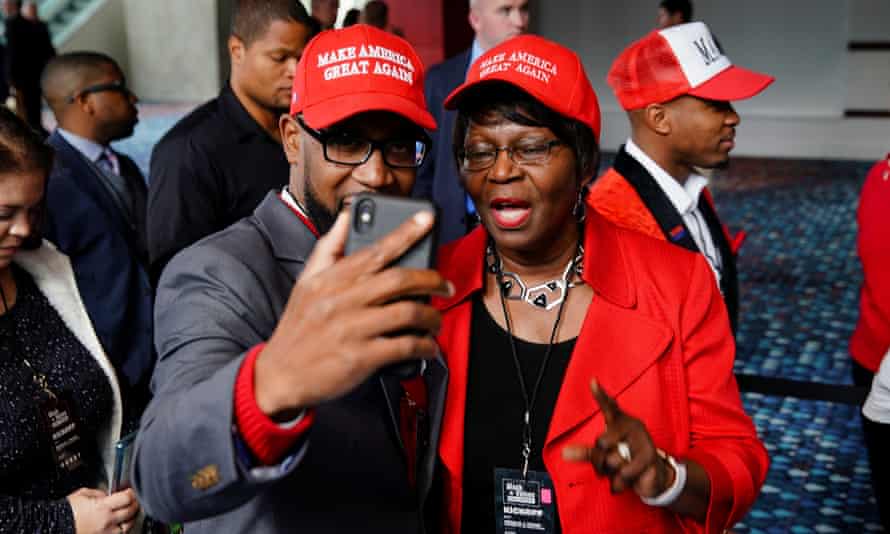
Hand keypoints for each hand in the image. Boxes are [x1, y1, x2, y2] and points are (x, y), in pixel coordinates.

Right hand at [67, 487, 139, 533]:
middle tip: (133, 501)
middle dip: (134, 504)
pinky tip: (120, 524)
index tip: (130, 492)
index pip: (127, 498)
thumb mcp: (83, 494)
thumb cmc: (65, 512)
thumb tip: (108, 495)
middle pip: (131, 511)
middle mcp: (107, 521)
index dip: (131, 493)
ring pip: (128, 526)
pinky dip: (121, 529)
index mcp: (102, 507)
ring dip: (131, 518)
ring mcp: (106, 533)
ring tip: (129, 513)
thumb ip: (99, 493)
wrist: (54, 525)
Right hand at [255, 210, 452, 418]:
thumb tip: (346, 217)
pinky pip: (403, 346)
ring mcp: (352, 329)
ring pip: (406, 312)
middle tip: (446, 285)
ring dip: (431, 316)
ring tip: (436, 321)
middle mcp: (341, 300)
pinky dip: (423, 345)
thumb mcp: (305, 283)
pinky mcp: (360, 358)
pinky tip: (428, 346)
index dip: (405, 232)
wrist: (279, 375)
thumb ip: (329, 248)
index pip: (374, 250)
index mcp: (330, 279)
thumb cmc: (298, 328)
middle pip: (398, 279)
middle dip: (431, 279)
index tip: (427, 220)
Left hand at [562, 379, 673, 497]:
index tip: (593, 382)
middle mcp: (632, 427)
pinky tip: (627, 479)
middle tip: (608, 464)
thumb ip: (585, 452)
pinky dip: (620, 482)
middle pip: (601, 443)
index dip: (600, 395)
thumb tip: (565, 453)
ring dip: (612, 473)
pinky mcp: (650, 457)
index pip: (609, 406)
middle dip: (599, 460)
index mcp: (620, 422)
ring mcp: (643, 441)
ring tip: (622, 471)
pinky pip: (624, 473)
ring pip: (612, 460)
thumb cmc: (626, 459)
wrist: (654, 476)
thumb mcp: (605, 454)